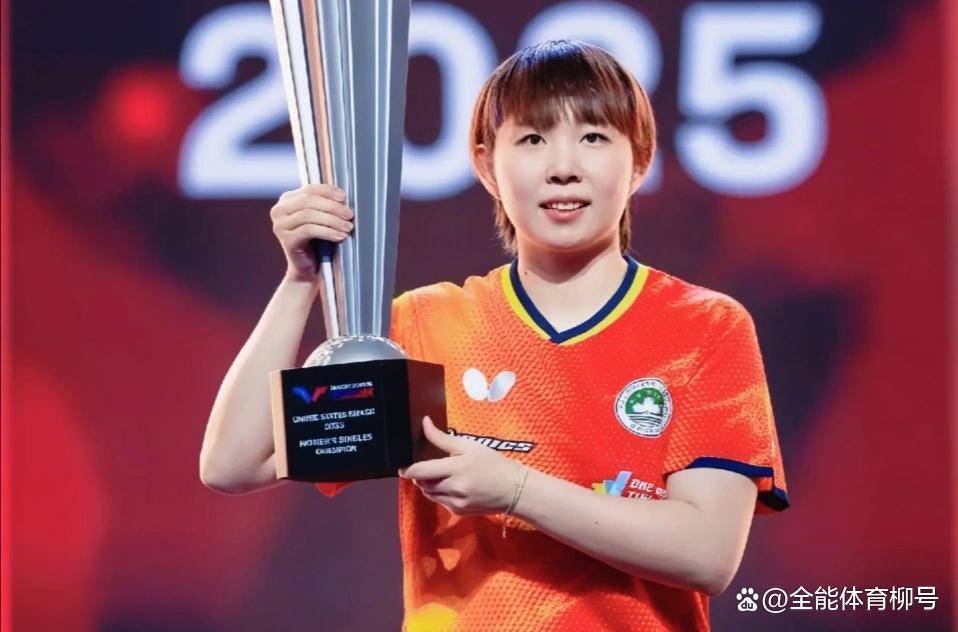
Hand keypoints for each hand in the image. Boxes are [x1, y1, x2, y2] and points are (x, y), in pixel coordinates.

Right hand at [270, 183, 354, 282]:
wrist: (309, 269)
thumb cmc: (319, 241)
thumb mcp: (321, 218)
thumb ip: (325, 204)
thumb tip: (343, 195)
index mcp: (287, 200)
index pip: (309, 189)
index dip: (328, 191)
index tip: (344, 198)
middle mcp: (279, 210)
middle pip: (309, 200)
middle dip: (332, 207)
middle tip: (350, 215)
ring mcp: (280, 225)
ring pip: (309, 215)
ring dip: (332, 220)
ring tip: (348, 227)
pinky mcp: (286, 240)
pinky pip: (309, 230)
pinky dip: (328, 232)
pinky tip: (340, 236)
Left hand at [399, 416, 521, 515]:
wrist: (514, 489)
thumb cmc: (492, 463)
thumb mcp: (469, 445)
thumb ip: (442, 438)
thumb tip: (424, 423)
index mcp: (456, 468)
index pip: (420, 471)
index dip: (407, 469)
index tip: (402, 465)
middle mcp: (454, 488)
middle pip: (422, 483)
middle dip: (420, 476)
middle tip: (428, 467)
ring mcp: (455, 503)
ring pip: (429, 494)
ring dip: (429, 485)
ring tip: (442, 475)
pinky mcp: (458, 512)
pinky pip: (440, 502)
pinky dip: (440, 493)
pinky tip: (454, 486)